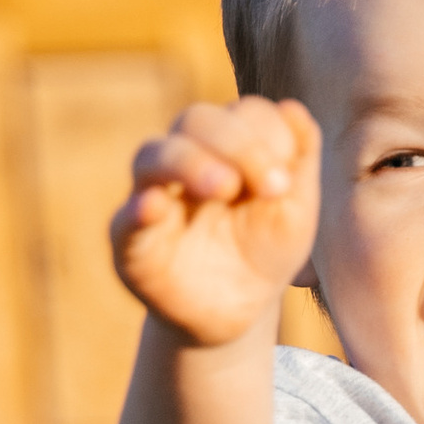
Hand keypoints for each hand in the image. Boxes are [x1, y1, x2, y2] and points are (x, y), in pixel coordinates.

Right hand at [111, 99, 318, 351]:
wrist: (238, 313)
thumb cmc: (265, 251)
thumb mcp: (296, 212)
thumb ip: (300, 162)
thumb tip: (294, 109)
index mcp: (227, 148)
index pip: (241, 114)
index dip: (267, 135)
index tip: (287, 182)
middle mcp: (185, 162)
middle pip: (195, 120)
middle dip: (236, 144)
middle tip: (269, 187)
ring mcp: (155, 198)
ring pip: (152, 155)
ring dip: (188, 162)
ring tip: (224, 187)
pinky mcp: (132, 244)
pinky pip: (124, 218)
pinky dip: (138, 209)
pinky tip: (155, 208)